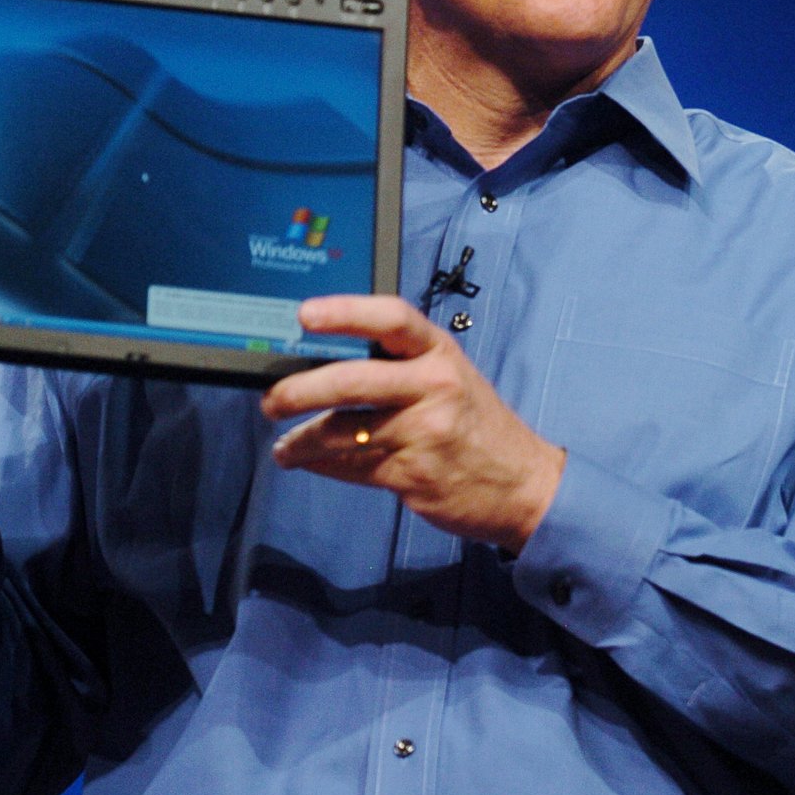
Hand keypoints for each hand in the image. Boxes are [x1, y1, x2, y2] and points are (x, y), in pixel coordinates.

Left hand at [264, 296, 565, 551]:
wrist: (523, 483)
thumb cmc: (474, 423)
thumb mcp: (450, 377)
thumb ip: (398, 366)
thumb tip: (323, 363)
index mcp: (440, 352)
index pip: (391, 318)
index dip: (344, 312)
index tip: (304, 315)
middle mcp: (434, 386)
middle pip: (352, 381)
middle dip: (299, 390)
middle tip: (272, 399)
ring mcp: (424, 432)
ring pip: (342, 432)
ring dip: (301, 442)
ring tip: (285, 447)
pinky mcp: (412, 475)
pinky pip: (351, 466)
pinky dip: (323, 466)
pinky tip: (311, 463)